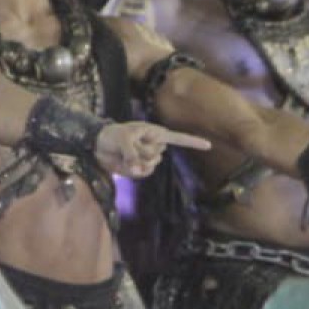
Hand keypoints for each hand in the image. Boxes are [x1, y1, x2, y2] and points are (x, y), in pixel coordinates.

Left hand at [93, 122, 209, 178]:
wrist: (99, 146)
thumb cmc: (112, 135)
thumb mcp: (121, 139)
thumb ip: (131, 153)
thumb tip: (137, 168)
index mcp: (155, 134)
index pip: (178, 138)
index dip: (193, 142)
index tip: (209, 145)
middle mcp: (155, 146)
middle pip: (156, 155)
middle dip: (139, 153)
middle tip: (126, 145)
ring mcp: (148, 159)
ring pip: (149, 167)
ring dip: (134, 162)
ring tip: (124, 154)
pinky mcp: (140, 169)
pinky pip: (142, 174)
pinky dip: (132, 171)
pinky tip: (124, 164)